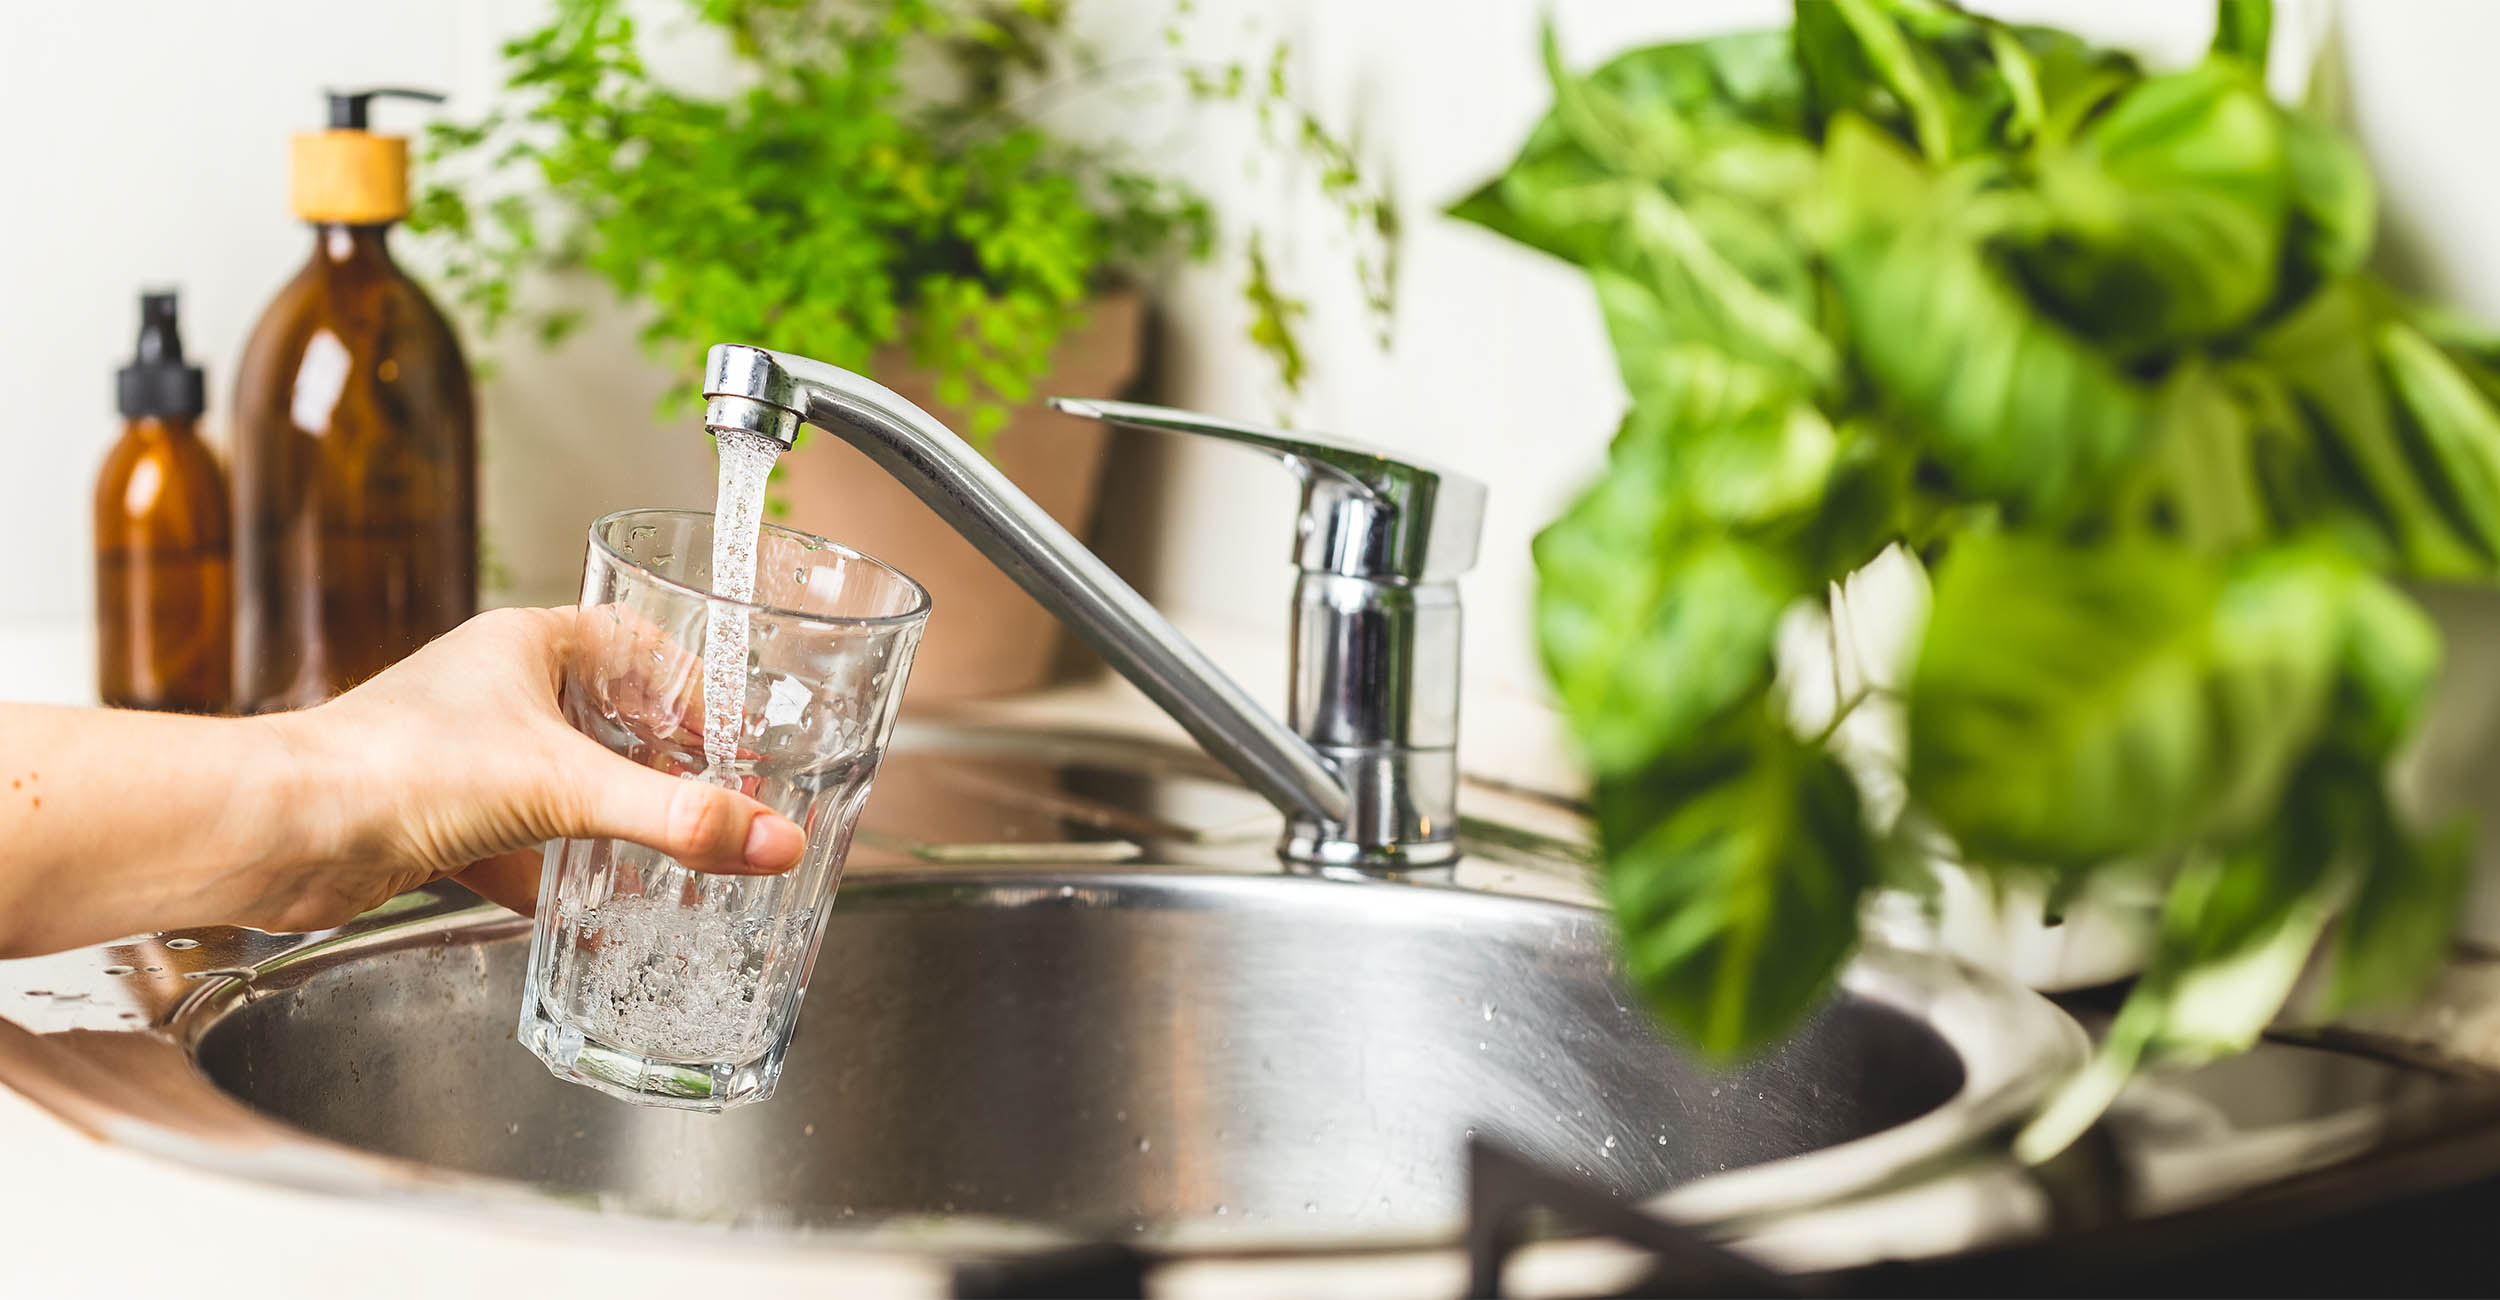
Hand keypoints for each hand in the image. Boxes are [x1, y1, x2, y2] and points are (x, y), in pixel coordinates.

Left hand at [228, 606, 804, 930]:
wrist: (283, 834)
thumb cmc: (393, 767)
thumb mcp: (564, 788)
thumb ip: (675, 817)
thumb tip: (771, 837)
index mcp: (525, 646)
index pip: (635, 643)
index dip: (692, 686)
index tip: (732, 738)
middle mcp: (494, 693)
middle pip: (605, 720)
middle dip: (661, 767)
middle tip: (714, 805)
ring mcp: (464, 757)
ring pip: (562, 786)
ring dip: (611, 825)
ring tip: (668, 863)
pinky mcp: (438, 819)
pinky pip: (520, 845)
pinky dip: (557, 880)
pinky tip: (589, 916)